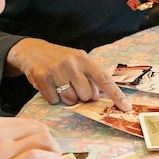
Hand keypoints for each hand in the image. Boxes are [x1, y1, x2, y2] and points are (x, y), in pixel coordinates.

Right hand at [0, 117, 64, 158]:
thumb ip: (3, 143)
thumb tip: (31, 147)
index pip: (31, 123)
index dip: (44, 136)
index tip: (48, 149)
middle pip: (40, 129)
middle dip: (52, 143)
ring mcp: (2, 149)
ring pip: (42, 140)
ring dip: (55, 153)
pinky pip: (39, 157)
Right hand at [8, 38, 131, 110]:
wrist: (31, 50)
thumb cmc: (59, 59)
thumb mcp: (77, 61)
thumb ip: (89, 77)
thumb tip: (96, 97)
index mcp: (84, 59)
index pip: (104, 79)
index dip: (116, 95)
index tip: (127, 107)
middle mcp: (71, 63)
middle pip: (86, 95)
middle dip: (81, 96)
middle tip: (72, 86)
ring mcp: (56, 70)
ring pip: (70, 100)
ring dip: (66, 98)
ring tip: (59, 85)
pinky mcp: (42, 78)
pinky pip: (53, 100)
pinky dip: (52, 97)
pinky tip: (49, 86)